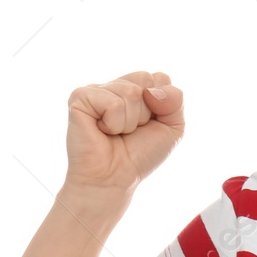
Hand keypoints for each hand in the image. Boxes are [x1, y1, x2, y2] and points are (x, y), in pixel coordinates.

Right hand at [63, 70, 184, 195]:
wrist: (114, 178)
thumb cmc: (140, 154)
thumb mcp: (172, 128)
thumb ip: (176, 101)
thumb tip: (154, 89)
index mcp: (135, 88)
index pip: (160, 78)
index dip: (163, 105)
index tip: (148, 124)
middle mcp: (114, 85)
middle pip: (145, 80)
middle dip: (146, 112)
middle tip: (130, 130)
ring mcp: (96, 90)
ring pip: (130, 93)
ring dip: (130, 122)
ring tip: (116, 133)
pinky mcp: (80, 98)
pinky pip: (112, 103)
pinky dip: (114, 123)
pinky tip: (102, 131)